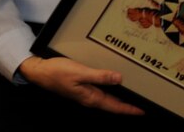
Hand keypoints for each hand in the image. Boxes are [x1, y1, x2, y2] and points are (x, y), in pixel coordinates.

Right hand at [17, 56, 143, 114]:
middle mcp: (90, 97)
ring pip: (108, 97)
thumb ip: (99, 76)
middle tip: (143, 103)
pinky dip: (111, 88)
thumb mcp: (80, 73)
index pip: (114, 106)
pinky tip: (115, 83)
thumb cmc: (58, 73)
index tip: (143, 111)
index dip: (129, 109)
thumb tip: (119, 79)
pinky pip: (101, 89)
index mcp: (91, 97)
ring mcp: (86, 92)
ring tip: (134, 94)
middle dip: (128, 105)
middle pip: (113, 104)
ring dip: (120, 97)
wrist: (40, 72)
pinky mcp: (83, 86)